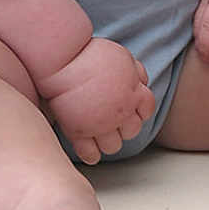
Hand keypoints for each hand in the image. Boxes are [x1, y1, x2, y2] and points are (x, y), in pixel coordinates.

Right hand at [39, 38, 154, 164]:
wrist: (61, 60)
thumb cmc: (89, 54)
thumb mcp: (121, 55)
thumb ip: (135, 70)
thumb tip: (143, 82)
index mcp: (132, 93)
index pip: (147, 109)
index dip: (140, 110)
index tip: (132, 108)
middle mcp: (120, 113)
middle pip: (132, 130)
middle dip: (126, 126)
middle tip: (115, 120)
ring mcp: (100, 125)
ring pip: (114, 146)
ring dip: (110, 141)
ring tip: (101, 134)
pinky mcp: (79, 132)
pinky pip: (90, 154)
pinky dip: (92, 156)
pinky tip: (90, 151)